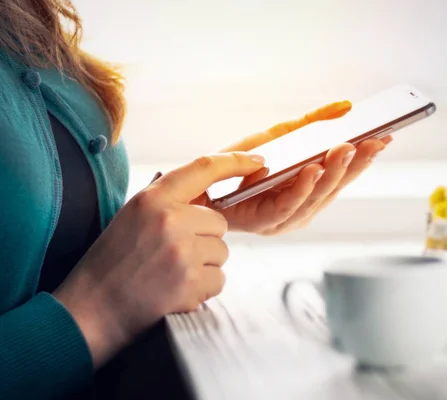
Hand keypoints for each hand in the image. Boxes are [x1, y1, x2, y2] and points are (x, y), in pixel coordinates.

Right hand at [53, 152, 264, 367]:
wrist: (91, 310)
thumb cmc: (111, 263)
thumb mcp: (131, 217)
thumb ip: (167, 202)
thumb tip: (203, 191)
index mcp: (153, 199)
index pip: (204, 168)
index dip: (236, 161)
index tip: (258, 160)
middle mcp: (171, 220)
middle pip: (220, 222)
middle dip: (206, 239)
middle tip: (174, 256)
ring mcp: (183, 251)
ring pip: (222, 252)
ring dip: (205, 265)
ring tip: (171, 275)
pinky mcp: (191, 281)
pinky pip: (219, 280)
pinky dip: (203, 289)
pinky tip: (176, 292)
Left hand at [199, 101, 391, 234]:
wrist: (201, 184)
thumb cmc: (240, 162)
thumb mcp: (279, 135)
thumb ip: (312, 123)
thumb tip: (347, 106)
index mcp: (310, 189)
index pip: (343, 174)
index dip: (365, 158)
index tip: (385, 138)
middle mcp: (303, 206)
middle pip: (336, 187)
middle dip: (356, 164)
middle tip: (373, 141)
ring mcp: (286, 218)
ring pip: (317, 198)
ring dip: (333, 173)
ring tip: (346, 149)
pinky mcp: (265, 222)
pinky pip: (288, 205)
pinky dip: (303, 188)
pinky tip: (313, 169)